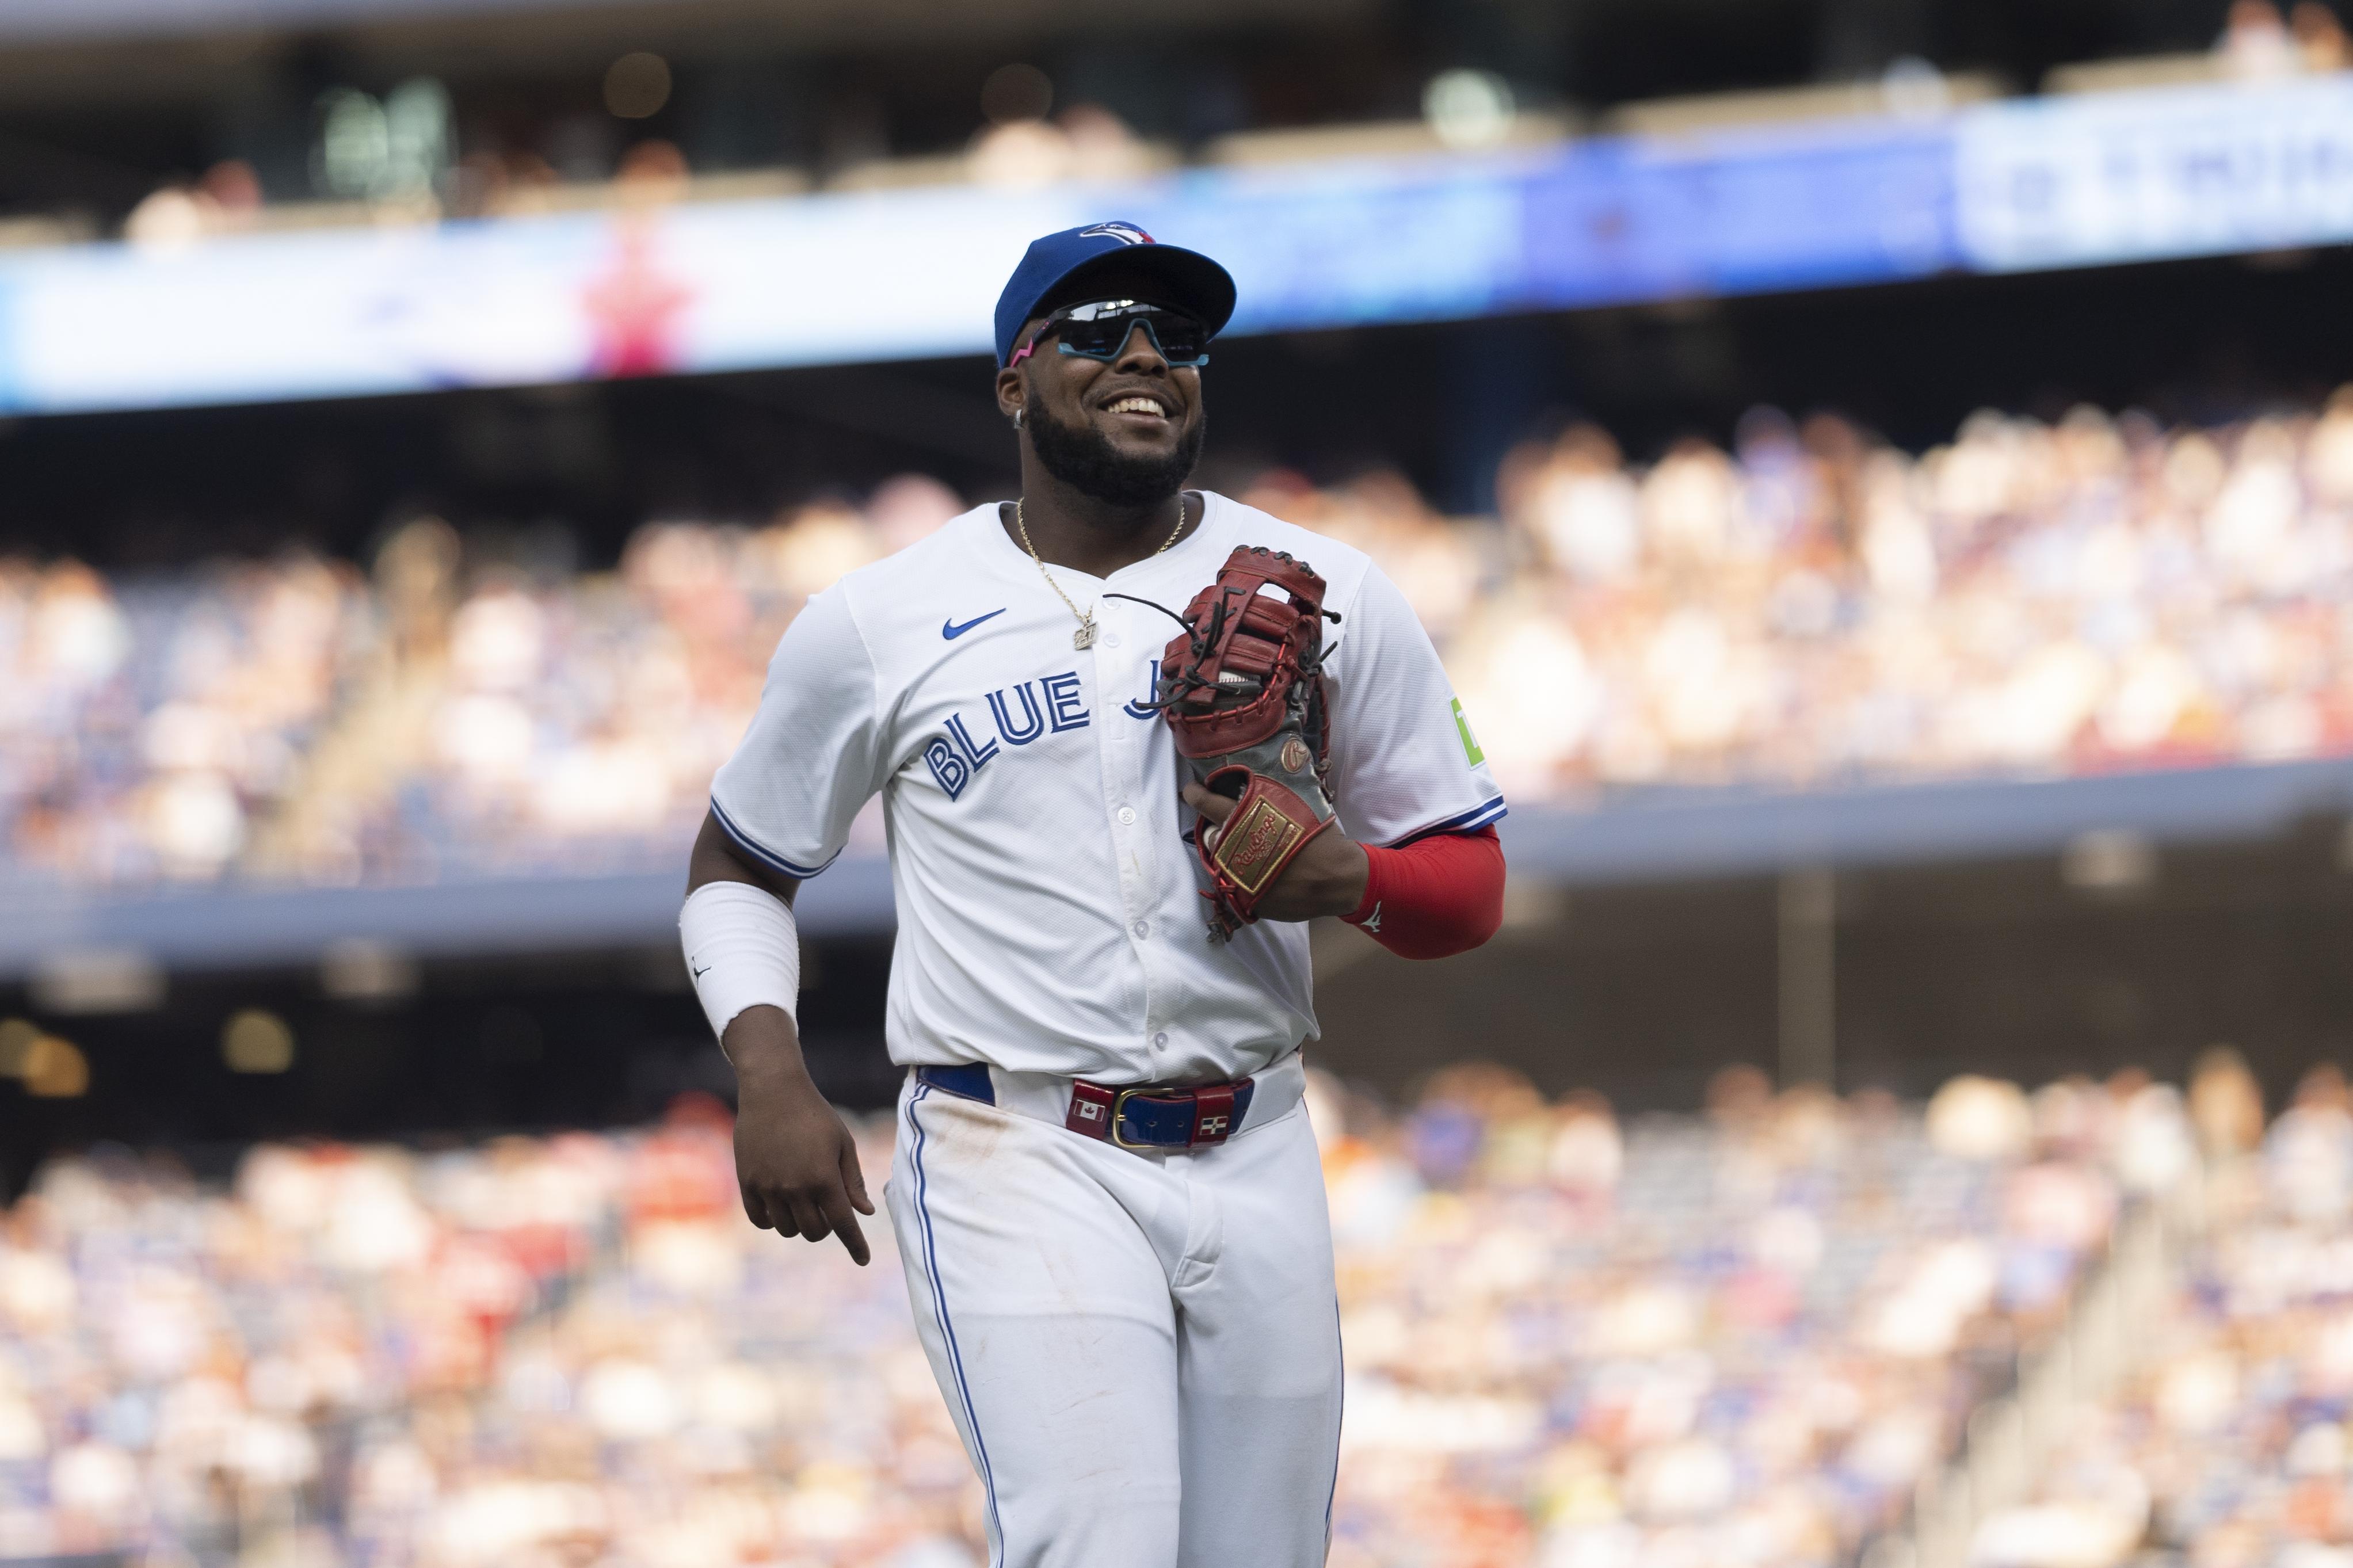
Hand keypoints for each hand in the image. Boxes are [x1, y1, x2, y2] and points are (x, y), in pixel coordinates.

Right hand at [726, 1007, 875, 1264]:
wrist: (773, 1091)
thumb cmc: (815, 1115)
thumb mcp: (843, 1143)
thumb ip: (853, 1181)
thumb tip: (865, 1212)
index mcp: (824, 1178)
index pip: (843, 1224)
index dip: (855, 1245)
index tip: (863, 1259)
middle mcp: (795, 1188)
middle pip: (815, 1232)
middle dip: (826, 1227)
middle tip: (828, 1208)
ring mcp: (768, 1187)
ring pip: (788, 1230)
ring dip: (800, 1223)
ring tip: (804, 1202)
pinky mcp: (746, 1183)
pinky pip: (761, 1220)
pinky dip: (774, 1220)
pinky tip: (781, 1206)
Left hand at [1183, 781, 1368, 921]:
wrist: (1338, 880)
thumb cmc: (1322, 841)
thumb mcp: (1296, 811)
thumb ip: (1270, 804)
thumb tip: (1254, 793)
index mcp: (1249, 823)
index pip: (1211, 805)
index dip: (1197, 796)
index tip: (1190, 791)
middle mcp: (1238, 851)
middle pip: (1213, 838)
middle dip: (1219, 832)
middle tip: (1233, 830)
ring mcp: (1241, 879)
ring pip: (1223, 864)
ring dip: (1231, 856)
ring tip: (1250, 854)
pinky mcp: (1249, 901)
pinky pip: (1239, 888)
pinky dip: (1247, 880)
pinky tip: (1266, 876)